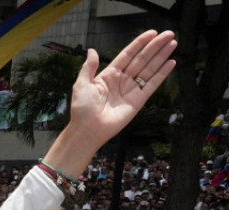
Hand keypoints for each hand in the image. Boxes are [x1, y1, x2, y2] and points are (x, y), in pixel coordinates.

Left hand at [45, 31, 175, 177]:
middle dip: (155, 46)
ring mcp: (131, 90)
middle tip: (169, 34)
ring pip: (149, 69)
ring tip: (173, 43)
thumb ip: (89, 67)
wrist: (88, 130)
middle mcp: (122, 80)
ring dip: (161, 56)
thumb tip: (92, 50)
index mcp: (108, 75)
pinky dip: (162, 74)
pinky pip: (152, 84)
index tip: (152, 33)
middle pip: (142, 59)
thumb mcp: (81, 84)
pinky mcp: (138, 100)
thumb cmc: (82, 109)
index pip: (127, 55)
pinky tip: (171, 63)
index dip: (139, 44)